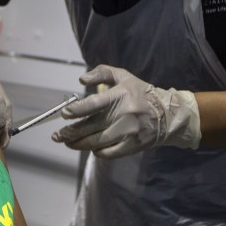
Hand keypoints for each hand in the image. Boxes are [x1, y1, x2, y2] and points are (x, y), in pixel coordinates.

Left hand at [51, 64, 201, 157]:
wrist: (167, 115)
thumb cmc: (140, 93)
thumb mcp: (123, 76)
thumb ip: (102, 73)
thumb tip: (81, 80)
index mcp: (120, 95)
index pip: (94, 104)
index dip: (76, 110)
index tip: (64, 114)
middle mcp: (124, 114)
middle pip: (91, 126)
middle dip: (71, 132)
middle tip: (57, 135)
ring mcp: (129, 132)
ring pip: (97, 142)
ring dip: (79, 144)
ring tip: (67, 143)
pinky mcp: (133, 146)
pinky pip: (109, 152)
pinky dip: (97, 151)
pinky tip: (89, 148)